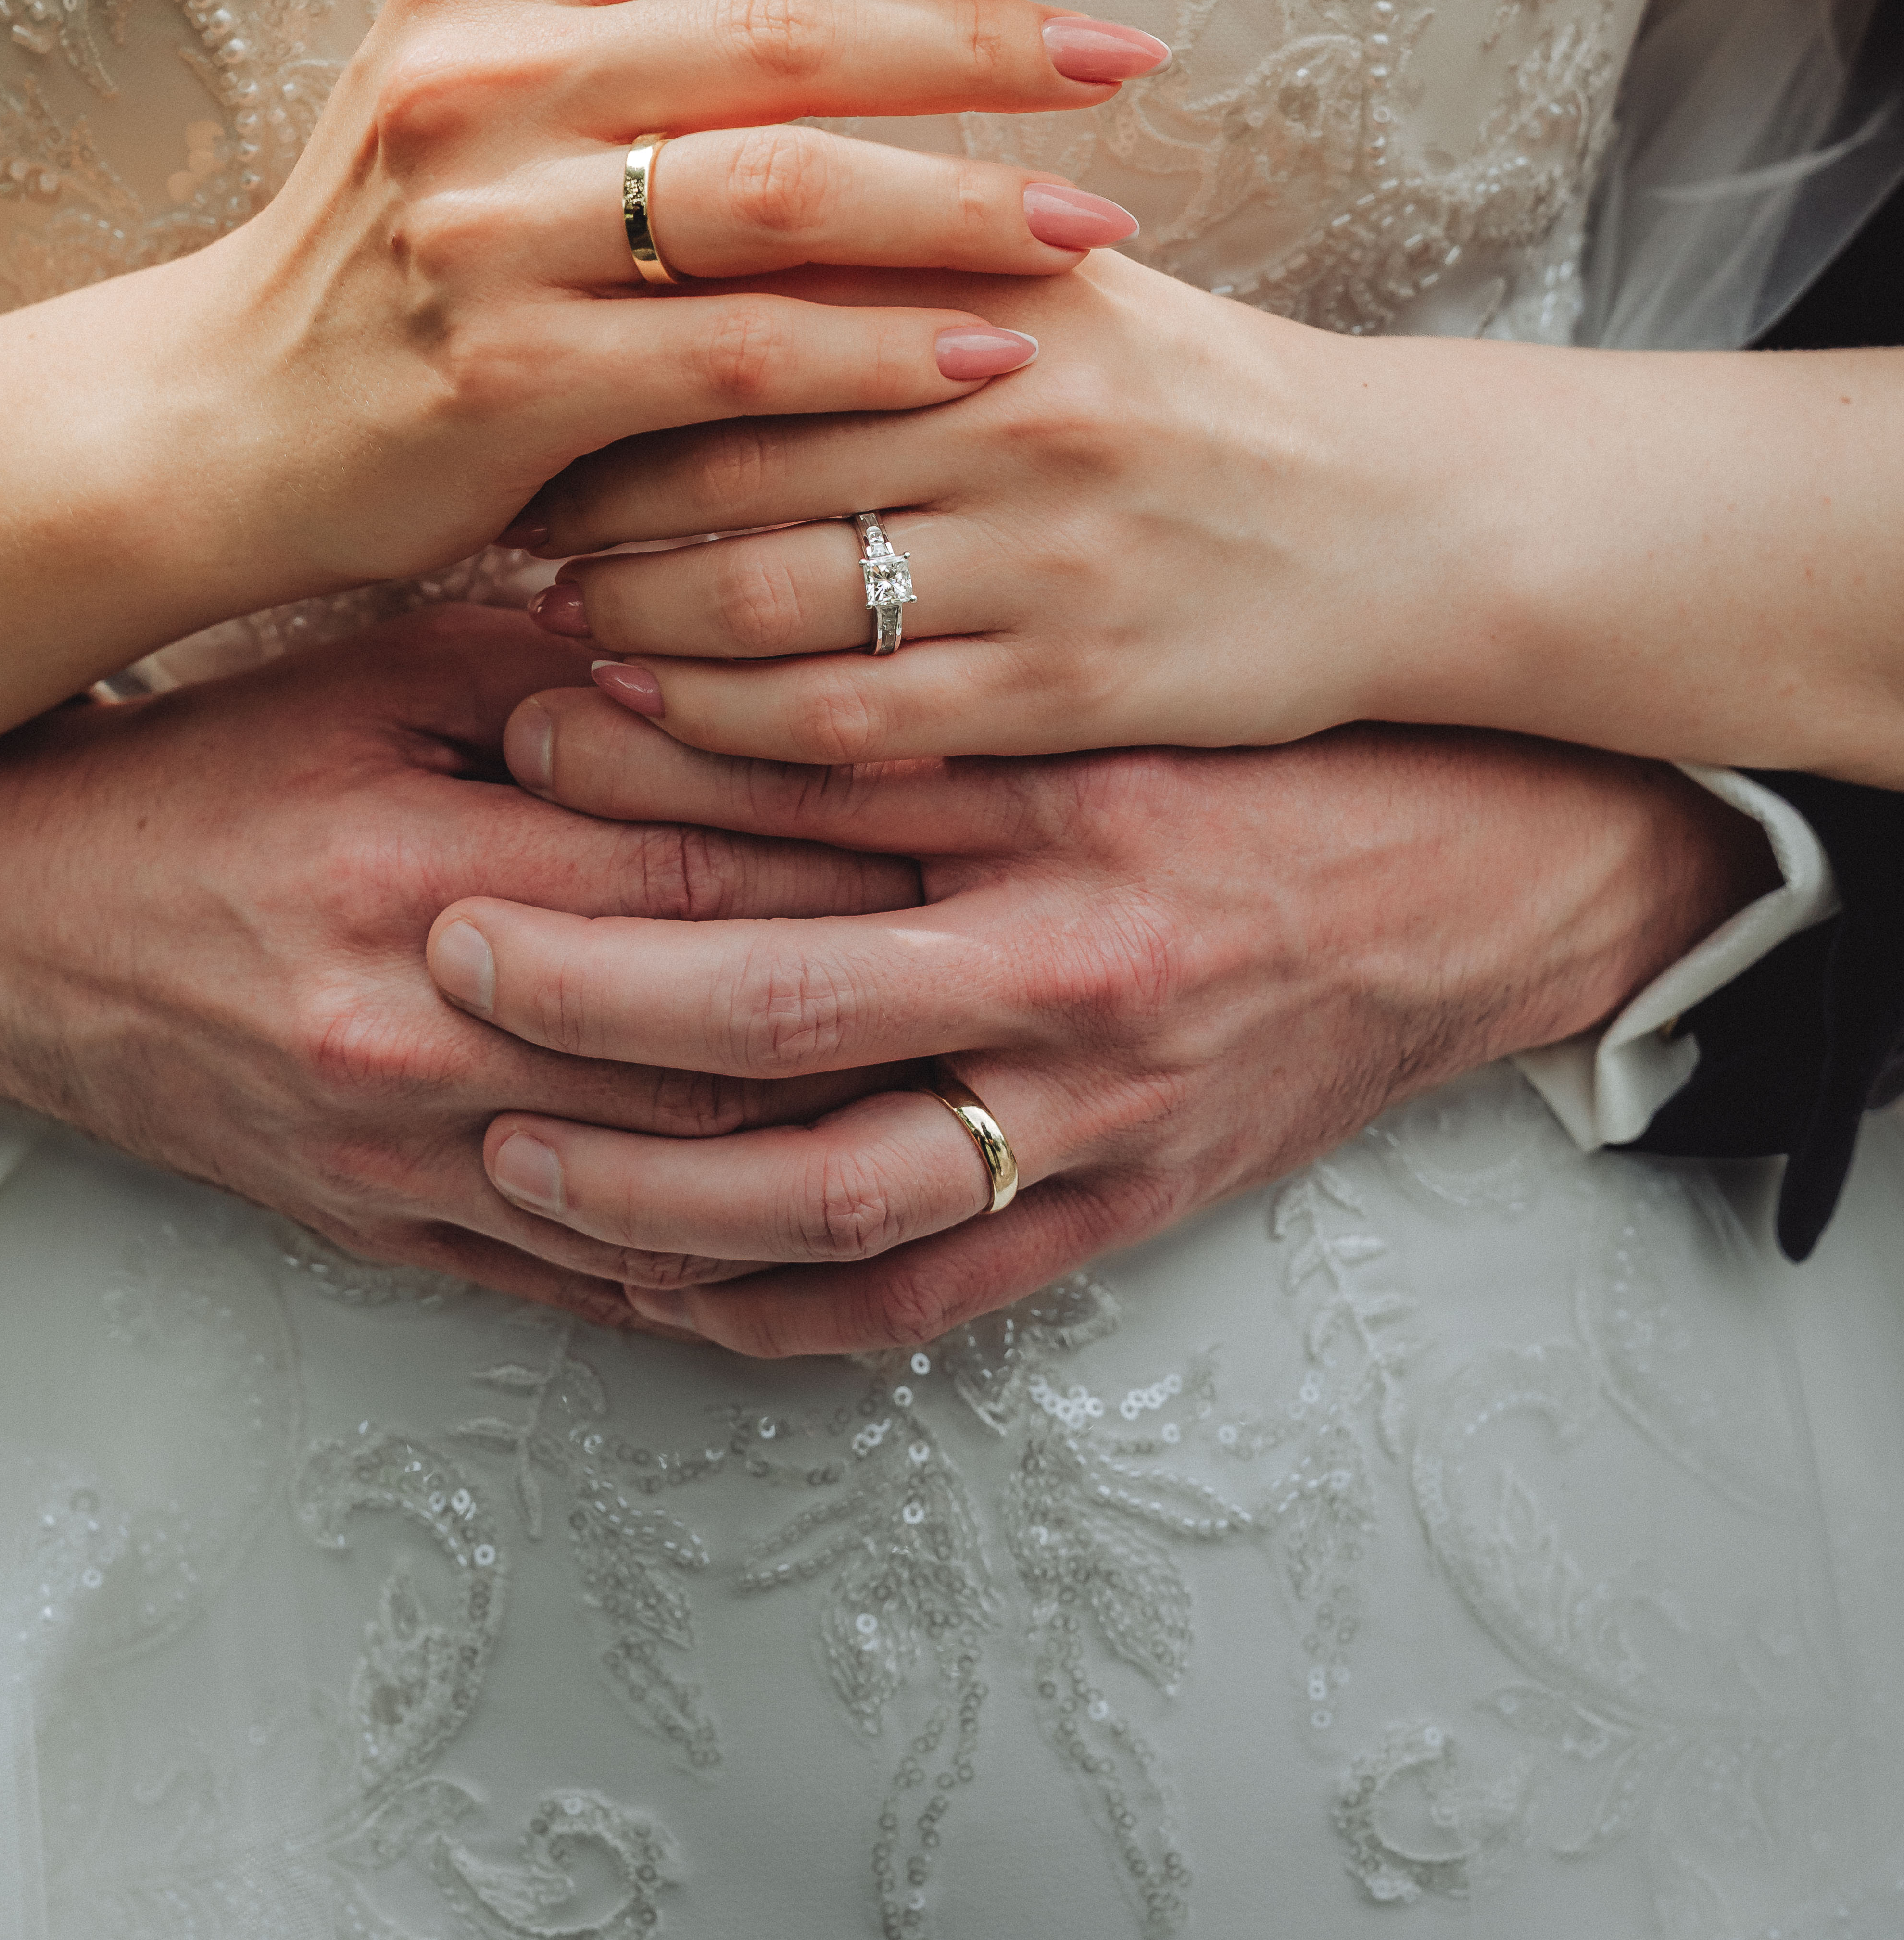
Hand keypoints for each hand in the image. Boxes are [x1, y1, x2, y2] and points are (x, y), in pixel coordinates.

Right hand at [0, 0, 1165, 882]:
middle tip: (1130, 65)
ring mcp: (484, 225)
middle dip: (983, 48)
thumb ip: (664, 7)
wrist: (219, 425)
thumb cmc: (400, 252)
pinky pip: (737, 355)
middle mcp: (480, 71)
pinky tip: (989, 357)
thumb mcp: (494, 82)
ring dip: (961, 206)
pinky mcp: (504, 378)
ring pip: (781, 191)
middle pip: (790, 29)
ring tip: (1100, 227)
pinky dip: (876, 355)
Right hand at [0, 608, 920, 1325]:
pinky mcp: (397, 1238)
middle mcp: (424, 1039)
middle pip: (724, 1046)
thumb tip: (742, 642)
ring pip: (685, 1183)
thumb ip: (560, 660)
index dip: (863, 855)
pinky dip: (724, 1263)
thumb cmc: (196, 779)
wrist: (8, 932)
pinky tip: (837, 1223)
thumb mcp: (367, 673)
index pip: (703, 880)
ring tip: (978, 1090)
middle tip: (1033, 960)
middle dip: (891, 1006)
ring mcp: (411, 1163)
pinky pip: (598, 1285)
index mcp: (421, 873)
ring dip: (837, 1143)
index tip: (993, 825)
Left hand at [422, 690, 1778, 1354]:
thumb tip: (698, 631)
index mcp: (1069, 790)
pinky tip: (650, 1285)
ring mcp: (1098, 1112)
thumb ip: (927, 659)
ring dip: (644, 1184)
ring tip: (505, 1145)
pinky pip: (916, 1299)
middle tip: (443, 950)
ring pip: (824, 1185)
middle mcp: (1077, 958)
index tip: (501, 735)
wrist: (1496, 883)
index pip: (805, 784)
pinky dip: (773, 1308)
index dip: (630, 764)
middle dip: (585, 989)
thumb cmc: (1287, 751)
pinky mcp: (1118, 1215)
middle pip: (777, 1002)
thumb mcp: (1119, 668)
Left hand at [515, 245, 1410, 761]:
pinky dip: (716, 717)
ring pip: (761, 597)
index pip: (750, 293)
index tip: (525, 360)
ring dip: (627, 612)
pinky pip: (843, 719)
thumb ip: (900, 234)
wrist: (1401, 524)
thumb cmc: (1191, 397)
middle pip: (722, 451)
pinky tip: (644, 699)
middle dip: (582, 491)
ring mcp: (1046, 563)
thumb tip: (704, 178)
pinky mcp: (1071, 693)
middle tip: (501, 505)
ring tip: (558, 610)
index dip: (608, 335)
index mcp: (1005, 286)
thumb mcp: (1065, 277)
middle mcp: (1019, 414)